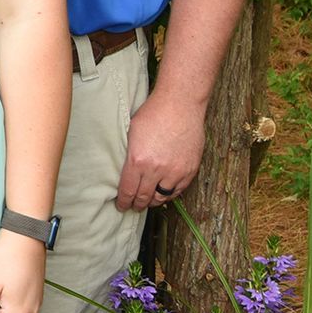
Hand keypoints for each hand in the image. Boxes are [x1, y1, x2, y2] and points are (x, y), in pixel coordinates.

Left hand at [116, 87, 206, 210]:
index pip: (128, 190)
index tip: (121, 206)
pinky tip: (163, 193)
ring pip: (162, 197)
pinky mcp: (190, 170)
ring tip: (148, 202)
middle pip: (144, 197)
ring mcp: (175, 171)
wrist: (180, 105)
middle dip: (136, 204)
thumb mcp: (131, 134)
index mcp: (138, 161)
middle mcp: (156, 170)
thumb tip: (126, 172)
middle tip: (132, 207)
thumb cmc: (153, 114)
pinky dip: (169, 194)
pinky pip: (178, 190)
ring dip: (153, 201)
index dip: (123, 201)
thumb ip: (130, 156)